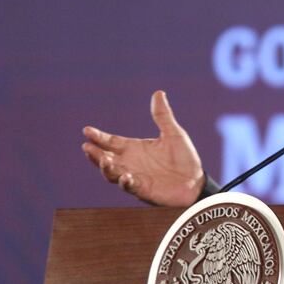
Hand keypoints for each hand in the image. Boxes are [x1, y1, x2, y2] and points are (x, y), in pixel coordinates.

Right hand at [81, 90, 203, 206]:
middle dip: (95, 154)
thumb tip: (158, 93)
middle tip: (87, 147)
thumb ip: (163, 116)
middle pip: (106, 158)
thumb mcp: (174, 134)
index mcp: (135, 149)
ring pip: (112, 174)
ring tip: (104, 159)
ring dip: (107, 168)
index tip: (86, 130)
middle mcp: (130, 163)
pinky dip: (126, 182)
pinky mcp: (143, 190)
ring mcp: (135, 177)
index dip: (99, 137)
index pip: (112, 142)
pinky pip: (131, 187)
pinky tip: (126, 176)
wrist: (196, 182)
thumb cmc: (184, 159)